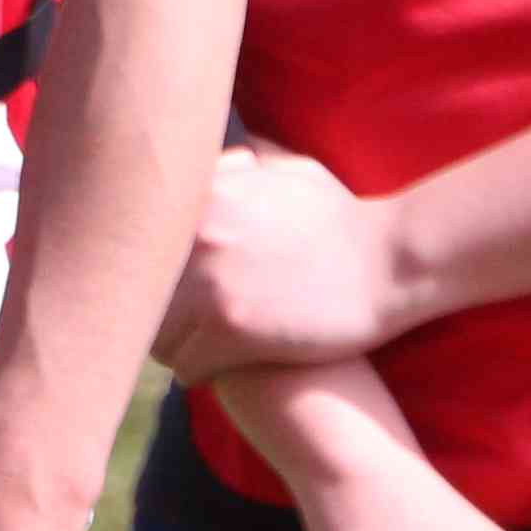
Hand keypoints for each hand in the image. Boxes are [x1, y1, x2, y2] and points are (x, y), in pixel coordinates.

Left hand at [160, 146, 408, 378]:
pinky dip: (200, 372)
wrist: (392, 261)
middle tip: (180, 325)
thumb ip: (242, 167)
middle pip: (140, 291)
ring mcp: (211, 283)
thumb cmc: (343, 219)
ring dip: (176, 346)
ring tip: (200, 348)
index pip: (137, 242)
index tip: (167, 287)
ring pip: (156, 335)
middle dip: (157, 310)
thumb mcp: (290, 171)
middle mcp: (199, 235)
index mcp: (204, 195)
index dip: (153, 270)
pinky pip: (185, 367)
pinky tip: (219, 368)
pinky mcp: (230, 330)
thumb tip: (221, 158)